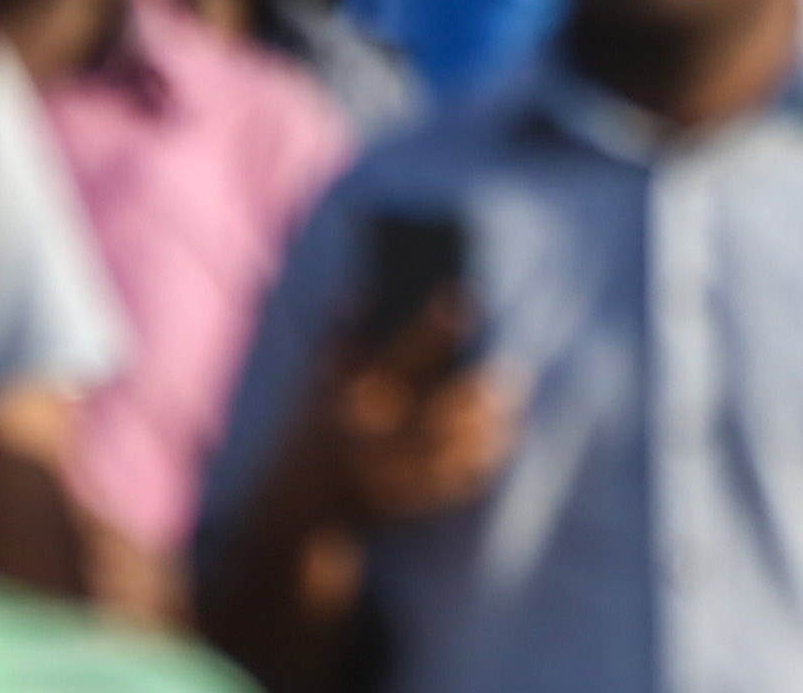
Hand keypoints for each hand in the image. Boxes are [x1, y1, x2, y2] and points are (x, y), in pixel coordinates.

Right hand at [299, 294, 521, 531]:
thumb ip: (334, 338)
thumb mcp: (310, 387)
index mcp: (342, 404)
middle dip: (472, 397)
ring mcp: (373, 482)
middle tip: (516, 376)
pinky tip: (496, 453)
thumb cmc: (308, 435)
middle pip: (429, 415)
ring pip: (440, 460)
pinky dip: (470, 476)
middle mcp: (359, 444)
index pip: (395, 358)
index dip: (432, 328)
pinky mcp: (387, 513)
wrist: (285, 514)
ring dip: (480, 439)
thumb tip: (359, 289)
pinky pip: (438, 496)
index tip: (467, 298)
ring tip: (510, 416)